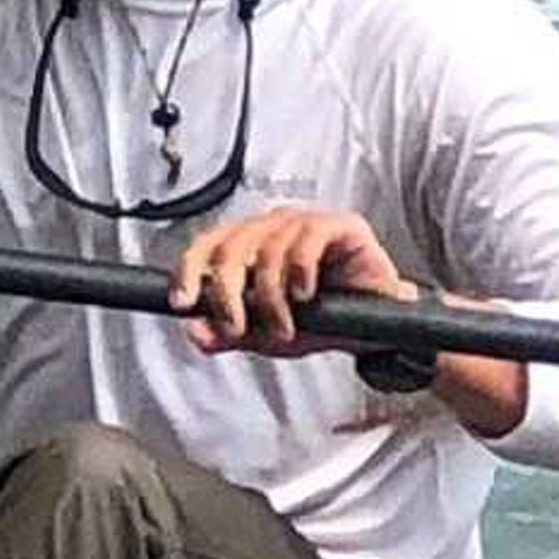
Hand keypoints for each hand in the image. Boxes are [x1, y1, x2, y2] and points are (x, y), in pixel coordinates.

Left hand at [168, 204, 411, 358]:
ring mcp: (307, 223)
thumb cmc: (324, 320)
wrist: (375, 328)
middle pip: (231, 246)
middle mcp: (275, 227)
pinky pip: (309, 238)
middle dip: (228, 294)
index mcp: (251, 244)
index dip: (189, 270)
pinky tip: (305, 294)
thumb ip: (229, 334)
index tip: (183, 301)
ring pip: (268, 248)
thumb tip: (195, 331)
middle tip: (236, 327)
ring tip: (284, 327)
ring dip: (271, 298)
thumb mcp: (266, 335)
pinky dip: (300, 270)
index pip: (208, 244)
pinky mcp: (341, 226)